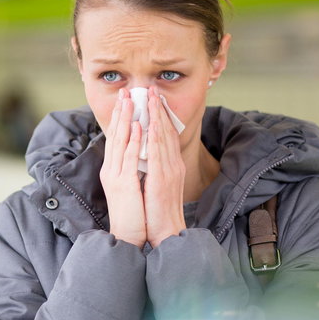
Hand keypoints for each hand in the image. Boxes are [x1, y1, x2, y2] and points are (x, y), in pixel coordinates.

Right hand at [100, 89, 146, 246]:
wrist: (128, 236)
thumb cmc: (134, 214)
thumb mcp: (132, 186)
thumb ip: (133, 169)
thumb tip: (140, 154)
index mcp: (113, 170)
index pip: (116, 139)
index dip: (121, 118)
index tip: (127, 100)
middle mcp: (111, 170)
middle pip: (115, 135)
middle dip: (121, 112)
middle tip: (127, 91)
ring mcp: (116, 176)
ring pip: (120, 142)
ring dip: (125, 119)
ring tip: (131, 100)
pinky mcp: (123, 184)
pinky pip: (129, 158)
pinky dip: (132, 141)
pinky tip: (136, 127)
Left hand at [143, 87, 186, 247]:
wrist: (166, 230)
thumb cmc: (159, 209)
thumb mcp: (158, 183)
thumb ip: (155, 167)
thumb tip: (146, 153)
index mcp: (171, 165)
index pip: (165, 135)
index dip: (160, 115)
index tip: (153, 98)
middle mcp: (173, 164)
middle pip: (166, 131)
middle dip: (158, 108)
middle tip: (151, 89)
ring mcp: (169, 170)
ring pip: (163, 137)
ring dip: (156, 116)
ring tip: (150, 98)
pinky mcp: (162, 179)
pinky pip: (158, 154)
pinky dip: (154, 137)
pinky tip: (149, 124)